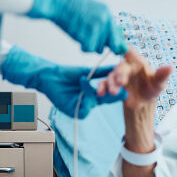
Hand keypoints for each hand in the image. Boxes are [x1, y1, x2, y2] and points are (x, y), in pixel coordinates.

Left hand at [0, 45, 125, 118]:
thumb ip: (103, 72)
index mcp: (94, 94)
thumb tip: (118, 66)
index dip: (117, 89)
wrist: (50, 75)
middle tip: (122, 91)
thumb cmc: (66, 74)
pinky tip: (82, 83)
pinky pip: (85, 108)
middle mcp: (89, 101)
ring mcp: (82, 106)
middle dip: (114, 95)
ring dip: (94, 92)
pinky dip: (85, 95)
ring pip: (95, 104)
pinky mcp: (74, 111)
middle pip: (105, 100)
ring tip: (86, 79)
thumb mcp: (88, 71)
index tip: (126, 83)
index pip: (109, 93)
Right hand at [27, 0, 127, 54]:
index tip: (115, 51)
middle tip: (88, 39)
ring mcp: (97, 26)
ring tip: (79, 34)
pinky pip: (89, 49)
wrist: (57, 2)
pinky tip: (77, 38)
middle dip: (100, 45)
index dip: (116, 45)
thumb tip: (113, 42)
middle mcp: (106, 19)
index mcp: (107, 13)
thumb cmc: (71, 8)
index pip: (119, 35)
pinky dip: (82, 47)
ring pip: (99, 48)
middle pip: (110, 45)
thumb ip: (103, 25)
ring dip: (89, 45)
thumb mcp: (92, 11)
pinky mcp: (88, 32)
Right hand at [97, 49, 171, 111]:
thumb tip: (170, 67)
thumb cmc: (152, 88)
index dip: (124, 47)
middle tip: (121, 83)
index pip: (129, 51)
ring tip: (114, 92)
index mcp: (137, 62)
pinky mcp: (111, 85)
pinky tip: (101, 93)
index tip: (120, 47)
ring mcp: (117, 76)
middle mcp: (126, 67)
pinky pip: (104, 84)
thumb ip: (162, 75)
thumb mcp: (159, 83)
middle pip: (120, 67)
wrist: (143, 102)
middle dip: (120, 75)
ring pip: (111, 76)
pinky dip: (101, 87)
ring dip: (111, 84)